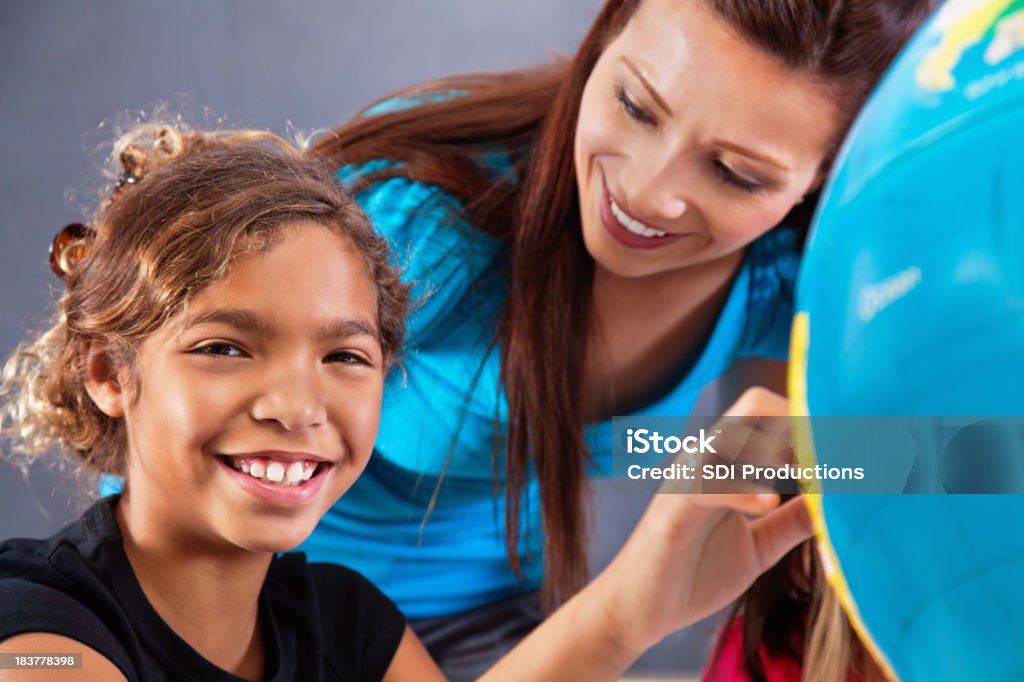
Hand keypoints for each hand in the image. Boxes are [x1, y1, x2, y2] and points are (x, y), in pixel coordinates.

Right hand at [592, 387, 812, 652]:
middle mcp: (706, 460)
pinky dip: (743, 491)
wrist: (642, 610)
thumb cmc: (694, 574)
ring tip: (813, 472)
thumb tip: (838, 503)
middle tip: (837, 452)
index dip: (810, 423)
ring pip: (731, 435)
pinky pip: (709, 486)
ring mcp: (687, 480)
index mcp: (727, 464)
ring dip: (777, 448)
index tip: (851, 448)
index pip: (770, 417)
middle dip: (800, 421)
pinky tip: (769, 503)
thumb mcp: (759, 546)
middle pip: (753, 406)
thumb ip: (792, 522)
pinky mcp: (673, 509)